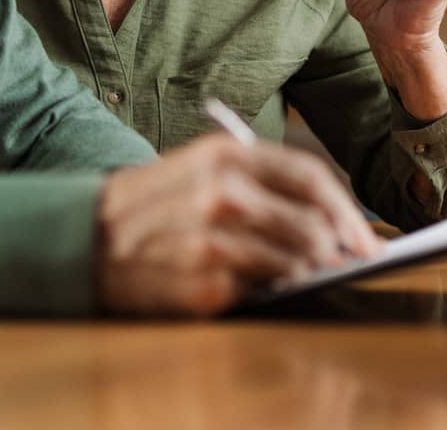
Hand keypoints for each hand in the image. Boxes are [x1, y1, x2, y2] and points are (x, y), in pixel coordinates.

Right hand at [94, 134, 384, 316]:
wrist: (83, 238)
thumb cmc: (153, 204)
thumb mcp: (200, 168)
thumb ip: (260, 182)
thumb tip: (327, 217)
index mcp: (226, 155)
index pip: (311, 177)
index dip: (345, 210)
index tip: (363, 235)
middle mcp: (223, 193)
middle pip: (311, 224)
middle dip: (337, 248)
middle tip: (348, 263)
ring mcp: (214, 239)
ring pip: (294, 261)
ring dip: (308, 273)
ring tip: (309, 276)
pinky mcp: (204, 282)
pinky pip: (261, 291)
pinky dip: (270, 292)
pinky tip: (263, 287)